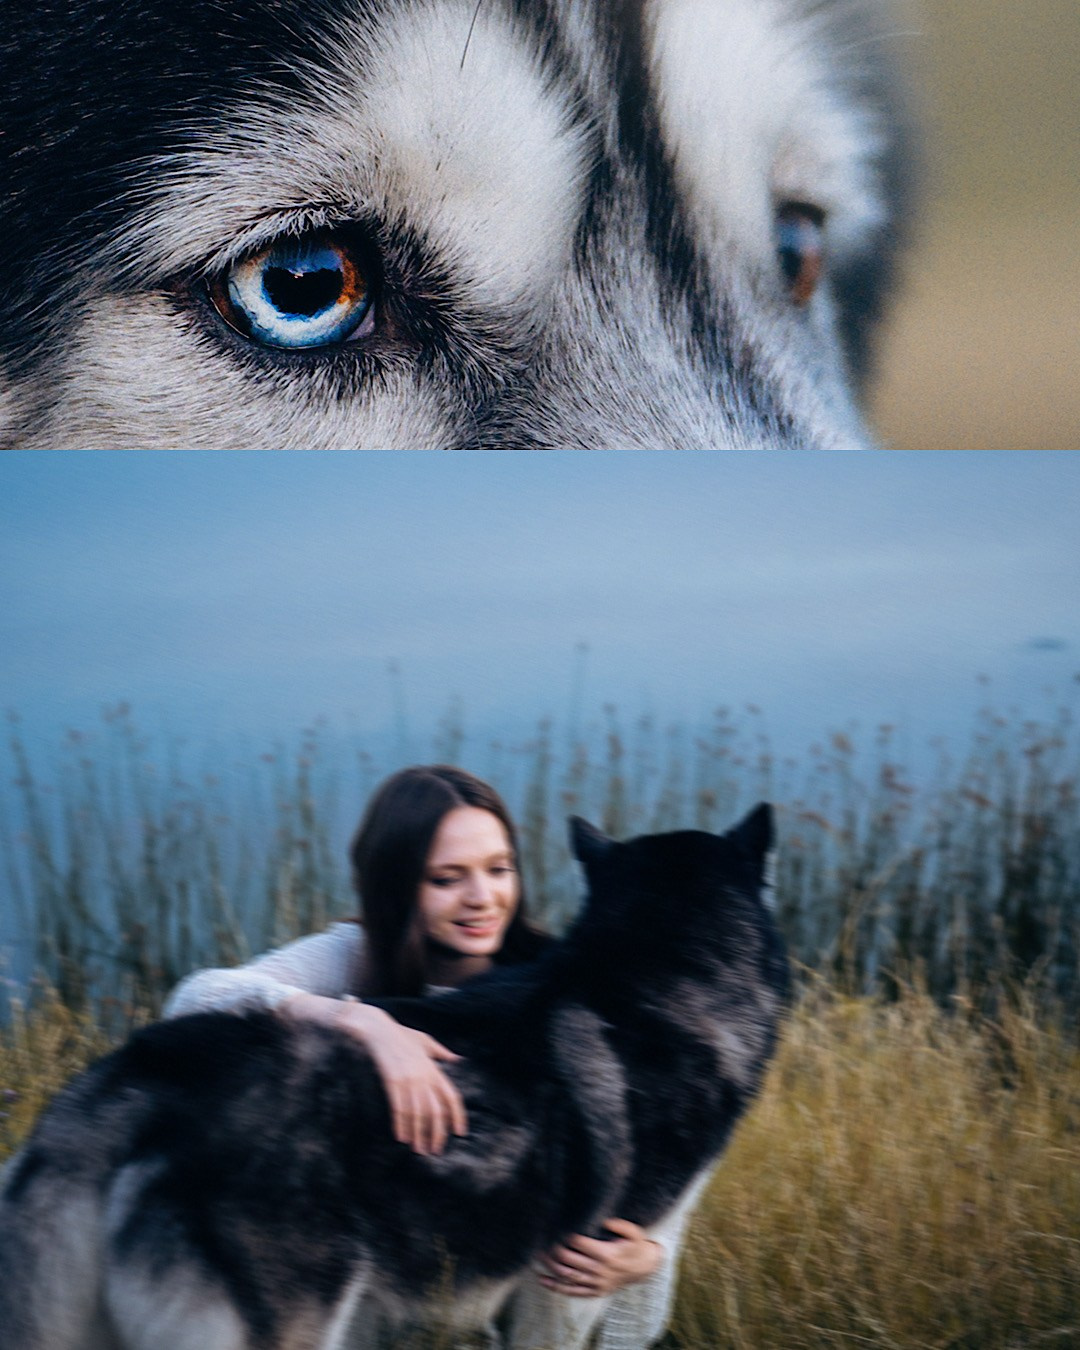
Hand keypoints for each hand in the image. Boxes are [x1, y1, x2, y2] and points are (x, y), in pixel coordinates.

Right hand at [281, 993, 466, 1155]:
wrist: (378, 1028)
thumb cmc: (401, 1035)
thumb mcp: (425, 1040)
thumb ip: (441, 1052)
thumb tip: (457, 1059)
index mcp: (434, 1069)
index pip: (451, 1096)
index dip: (458, 1116)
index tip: (460, 1132)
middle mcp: (424, 1076)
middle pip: (436, 1111)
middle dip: (437, 1133)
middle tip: (435, 1150)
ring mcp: (408, 1079)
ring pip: (418, 1113)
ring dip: (419, 1134)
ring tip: (419, 1149)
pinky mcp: (392, 1081)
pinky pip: (399, 1108)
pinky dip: (401, 1124)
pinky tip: (402, 1137)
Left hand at [538, 1219, 662, 1297]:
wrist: (644, 1268)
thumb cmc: (636, 1246)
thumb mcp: (634, 1232)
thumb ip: (620, 1225)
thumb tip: (604, 1220)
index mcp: (607, 1254)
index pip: (579, 1243)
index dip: (565, 1234)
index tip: (554, 1225)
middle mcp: (599, 1270)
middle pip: (569, 1259)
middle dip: (552, 1249)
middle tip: (541, 1238)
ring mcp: (596, 1283)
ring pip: (567, 1276)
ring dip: (550, 1265)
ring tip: (537, 1254)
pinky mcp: (595, 1292)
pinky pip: (572, 1292)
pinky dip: (555, 1286)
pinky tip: (542, 1278)